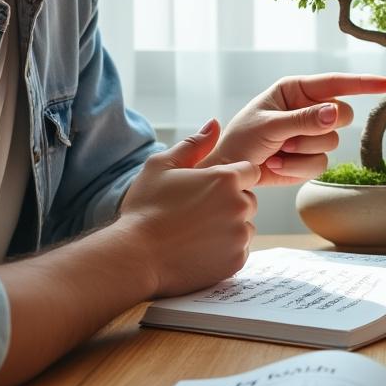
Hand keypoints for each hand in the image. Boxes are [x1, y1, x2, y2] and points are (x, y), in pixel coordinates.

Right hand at [118, 120, 260, 296]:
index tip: (208, 189)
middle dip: (230, 203)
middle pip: (248, 199)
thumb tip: (214, 124)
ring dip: (229, 228)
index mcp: (226, 179)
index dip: (230, 179)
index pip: (249, 171)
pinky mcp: (236, 261)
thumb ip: (193, 144)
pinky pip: (239, 250)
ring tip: (195, 232)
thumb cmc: (145, 207)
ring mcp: (240, 236)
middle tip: (197, 213)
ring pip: (245, 226)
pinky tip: (198, 249)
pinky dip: (224, 251)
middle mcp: (240, 205)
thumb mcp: (161, 166)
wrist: (136, 255)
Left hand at [205, 73, 385, 185]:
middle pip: (342, 115)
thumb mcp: (270, 126)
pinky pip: (321, 165)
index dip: (363, 83)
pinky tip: (276, 165)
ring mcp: (311, 135)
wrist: (230, 172)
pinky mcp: (310, 159)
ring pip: (332, 144)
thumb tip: (336, 113)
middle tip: (291, 136)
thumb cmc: (241, 140)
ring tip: (276, 151)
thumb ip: (304, 120)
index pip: (336, 83)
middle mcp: (308, 109)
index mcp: (296, 90)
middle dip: (319, 129)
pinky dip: (297, 169)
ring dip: (302, 151)